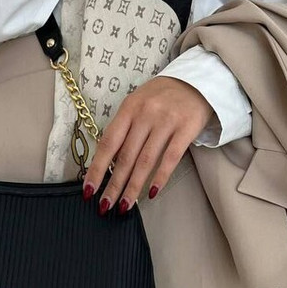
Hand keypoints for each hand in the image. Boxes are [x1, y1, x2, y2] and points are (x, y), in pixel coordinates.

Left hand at [82, 76, 213, 214]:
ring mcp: (166, 121)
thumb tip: (110, 164)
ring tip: (125, 206)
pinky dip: (160, 177)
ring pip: (145, 161)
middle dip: (114, 185)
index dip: (97, 169)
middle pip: (125, 157)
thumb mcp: (138, 104)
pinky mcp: (186, 129)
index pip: (108, 143)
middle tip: (105, 206)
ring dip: (134, 187)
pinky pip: (170, 158)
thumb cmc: (163, 97)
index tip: (89, 190)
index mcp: (129, 108)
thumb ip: (125, 129)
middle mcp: (146, 114)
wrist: (198, 81)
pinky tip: (152, 193)